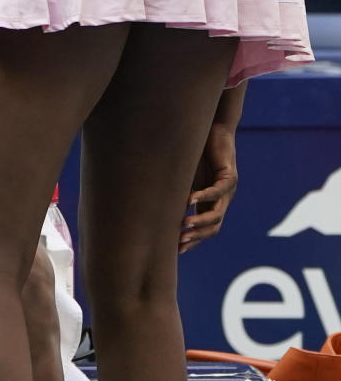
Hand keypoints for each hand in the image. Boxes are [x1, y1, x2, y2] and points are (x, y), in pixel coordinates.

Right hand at [180, 124, 237, 253]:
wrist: (213, 130)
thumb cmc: (194, 153)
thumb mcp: (182, 178)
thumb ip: (175, 193)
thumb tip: (150, 206)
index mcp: (210, 203)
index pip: (204, 230)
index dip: (192, 241)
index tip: (177, 251)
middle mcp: (221, 200)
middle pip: (213, 228)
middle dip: (196, 237)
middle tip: (180, 243)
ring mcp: (228, 190)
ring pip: (217, 214)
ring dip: (201, 221)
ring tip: (184, 225)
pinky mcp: (230, 176)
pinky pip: (217, 191)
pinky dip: (204, 196)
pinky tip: (190, 199)